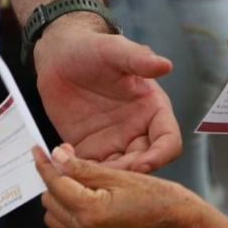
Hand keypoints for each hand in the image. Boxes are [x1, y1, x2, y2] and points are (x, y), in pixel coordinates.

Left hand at [33, 144, 210, 227]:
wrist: (182, 227)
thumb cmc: (161, 199)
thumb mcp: (121, 176)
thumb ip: (84, 168)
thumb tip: (57, 157)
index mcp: (91, 211)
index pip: (56, 183)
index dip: (46, 164)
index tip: (40, 151)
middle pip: (50, 202)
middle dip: (56, 182)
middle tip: (69, 166)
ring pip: (57, 219)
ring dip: (63, 200)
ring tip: (83, 186)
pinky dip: (76, 215)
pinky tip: (95, 203)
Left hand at [34, 14, 181, 172]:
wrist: (59, 55)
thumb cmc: (92, 49)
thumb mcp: (115, 51)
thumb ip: (139, 59)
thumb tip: (165, 65)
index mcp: (153, 110)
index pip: (168, 141)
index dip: (160, 156)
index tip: (143, 164)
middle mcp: (138, 130)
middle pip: (144, 163)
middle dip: (129, 174)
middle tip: (106, 177)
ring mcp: (114, 143)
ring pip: (118, 173)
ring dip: (104, 179)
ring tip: (81, 173)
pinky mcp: (90, 149)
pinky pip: (91, 171)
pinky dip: (81, 174)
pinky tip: (62, 164)